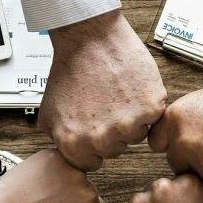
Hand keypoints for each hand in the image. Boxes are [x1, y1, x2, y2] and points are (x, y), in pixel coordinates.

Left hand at [0, 149, 113, 202]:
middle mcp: (89, 192)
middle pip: (88, 190)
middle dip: (73, 196)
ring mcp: (73, 172)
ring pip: (75, 174)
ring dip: (63, 180)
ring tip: (41, 194)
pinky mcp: (57, 157)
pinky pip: (61, 161)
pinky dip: (51, 168)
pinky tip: (37, 182)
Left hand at [40, 10, 166, 170]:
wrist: (89, 39)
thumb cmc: (70, 70)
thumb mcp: (49, 114)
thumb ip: (61, 142)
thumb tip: (72, 157)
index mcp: (75, 144)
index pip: (91, 164)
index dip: (93, 146)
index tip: (93, 128)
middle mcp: (102, 139)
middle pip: (115, 150)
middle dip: (111, 132)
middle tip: (104, 105)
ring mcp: (128, 125)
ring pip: (135, 136)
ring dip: (130, 120)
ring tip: (117, 96)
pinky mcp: (150, 109)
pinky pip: (152, 119)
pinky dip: (145, 105)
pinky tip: (130, 90)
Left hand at [148, 73, 202, 196]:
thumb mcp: (199, 102)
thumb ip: (181, 124)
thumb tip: (169, 142)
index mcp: (174, 119)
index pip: (157, 144)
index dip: (173, 144)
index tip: (183, 146)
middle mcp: (184, 142)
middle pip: (177, 164)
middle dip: (193, 161)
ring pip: (200, 179)